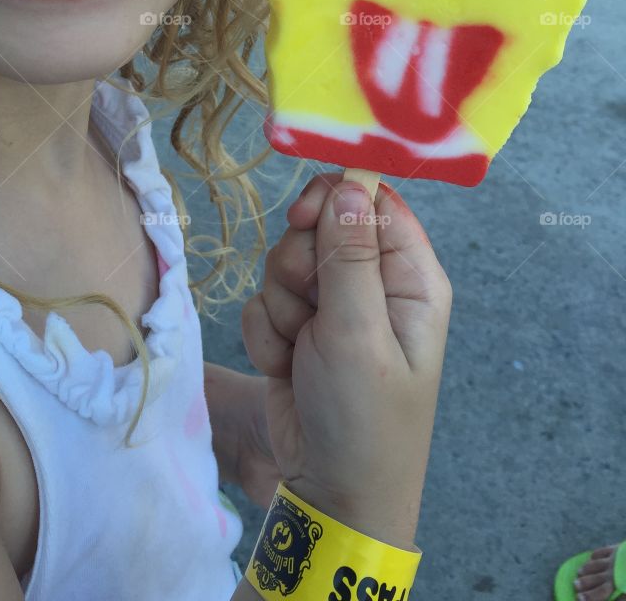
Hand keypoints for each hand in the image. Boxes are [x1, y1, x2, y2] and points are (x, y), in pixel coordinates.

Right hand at [240, 172, 452, 549]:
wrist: (328, 491)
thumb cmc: (364, 417)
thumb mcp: (359, 333)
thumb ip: (350, 255)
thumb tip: (349, 182)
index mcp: (410, 277)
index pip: (374, 200)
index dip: (335, 197)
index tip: (303, 215)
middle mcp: (374, 284)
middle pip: (319, 225)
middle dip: (300, 263)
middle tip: (309, 305)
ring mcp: (333, 308)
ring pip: (284, 262)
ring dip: (282, 306)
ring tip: (302, 350)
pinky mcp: (296, 330)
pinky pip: (263, 300)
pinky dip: (266, 335)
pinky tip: (286, 367)